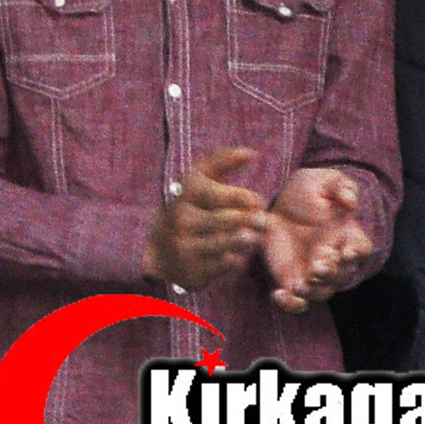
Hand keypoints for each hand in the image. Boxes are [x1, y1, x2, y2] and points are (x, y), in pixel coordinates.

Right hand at [144, 146, 267, 293]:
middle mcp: (182, 220)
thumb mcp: (198, 182)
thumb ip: (222, 162)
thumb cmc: (191, 208)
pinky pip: (220, 265)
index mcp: (185, 194)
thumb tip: (252, 153)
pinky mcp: (193, 271)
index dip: (237, 196)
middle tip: (265, 220)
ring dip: (244, 240)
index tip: (257, 200)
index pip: (212, 193)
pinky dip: (235, 261)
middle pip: (221, 219)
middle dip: (247, 219)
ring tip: (256, 237)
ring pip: (222, 243)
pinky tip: (242, 256)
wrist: (159, 252)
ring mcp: (185, 246)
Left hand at [261, 168, 375, 312]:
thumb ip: (340, 186)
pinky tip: (278, 295)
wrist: (277, 205)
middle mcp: (335, 259)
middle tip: (318, 267)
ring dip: (312, 292)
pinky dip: (290, 304)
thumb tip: (350, 200)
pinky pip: (297, 303)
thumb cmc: (307, 191)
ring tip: (298, 286)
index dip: (356, 252)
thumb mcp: (323, 180)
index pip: (361, 249)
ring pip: (321, 293)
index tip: (345, 252)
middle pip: (342, 275)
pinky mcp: (293, 281)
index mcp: (348, 235)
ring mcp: (314, 273)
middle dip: (331, 273)